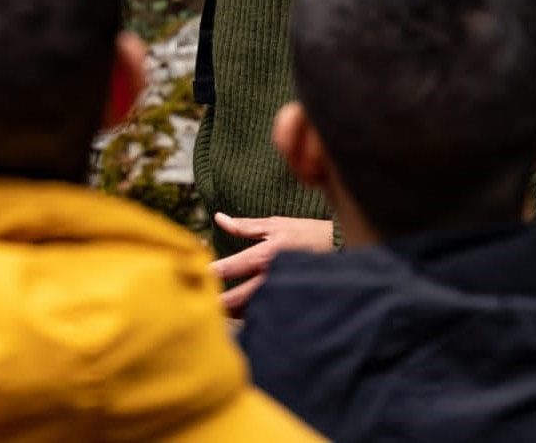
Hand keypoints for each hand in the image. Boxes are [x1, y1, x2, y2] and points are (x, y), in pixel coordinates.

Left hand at [210, 214, 334, 314]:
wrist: (342, 251)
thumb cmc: (307, 233)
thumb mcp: (275, 224)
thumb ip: (245, 225)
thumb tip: (219, 218)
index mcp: (267, 255)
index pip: (231, 268)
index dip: (210, 273)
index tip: (192, 276)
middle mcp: (273, 278)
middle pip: (237, 300)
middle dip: (216, 303)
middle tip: (198, 304)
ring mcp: (282, 295)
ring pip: (250, 313)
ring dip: (232, 313)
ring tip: (214, 311)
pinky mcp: (290, 306)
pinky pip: (265, 316)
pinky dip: (250, 316)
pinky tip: (239, 315)